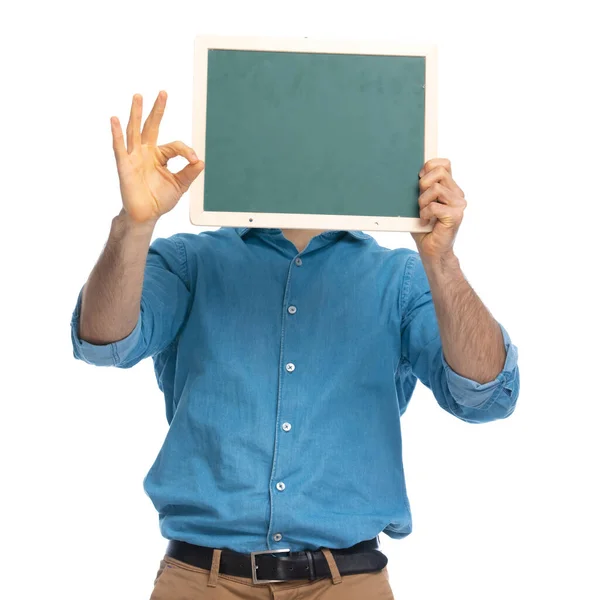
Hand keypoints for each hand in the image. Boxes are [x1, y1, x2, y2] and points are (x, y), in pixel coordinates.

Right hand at [111, 91, 204, 224]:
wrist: (146, 215)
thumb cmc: (159, 199)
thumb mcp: (179, 184)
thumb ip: (190, 172)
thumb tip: (201, 161)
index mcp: (159, 156)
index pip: (174, 146)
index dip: (186, 151)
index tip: (194, 159)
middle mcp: (145, 153)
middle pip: (151, 126)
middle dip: (157, 110)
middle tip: (163, 93)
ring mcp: (134, 157)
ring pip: (135, 131)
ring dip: (136, 113)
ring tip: (138, 97)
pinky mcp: (125, 166)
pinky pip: (120, 148)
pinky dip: (117, 134)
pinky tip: (115, 119)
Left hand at [411, 158, 465, 258]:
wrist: (431, 251)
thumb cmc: (424, 228)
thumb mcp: (420, 203)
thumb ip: (422, 187)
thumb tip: (417, 173)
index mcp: (450, 188)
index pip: (444, 163)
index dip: (429, 166)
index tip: (420, 180)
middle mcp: (457, 194)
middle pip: (439, 172)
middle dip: (423, 184)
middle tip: (420, 201)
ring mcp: (459, 204)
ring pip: (436, 188)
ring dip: (423, 201)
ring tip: (423, 213)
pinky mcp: (456, 215)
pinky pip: (434, 206)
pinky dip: (424, 213)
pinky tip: (425, 221)